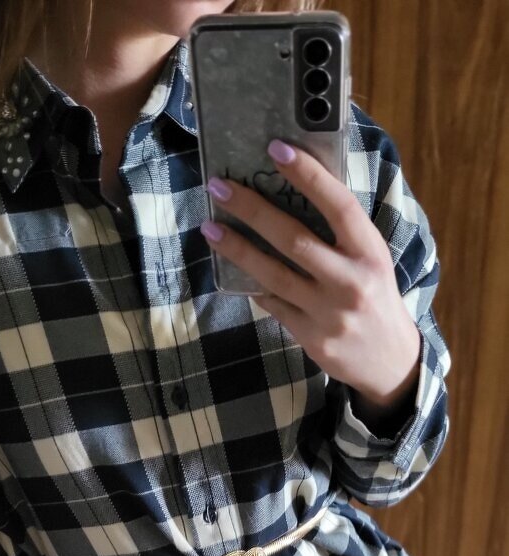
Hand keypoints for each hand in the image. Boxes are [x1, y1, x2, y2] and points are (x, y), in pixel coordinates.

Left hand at [201, 139, 421, 406]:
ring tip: (210, 228)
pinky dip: (254, 286)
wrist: (391, 361)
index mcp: (370, 252)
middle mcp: (351, 281)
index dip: (308, 175)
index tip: (276, 149)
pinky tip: (233, 268)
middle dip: (253, 210)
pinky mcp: (313, 338)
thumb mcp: (371, 259)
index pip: (338, 205)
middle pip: (294, 239)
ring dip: (238, 249)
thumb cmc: (375, 297)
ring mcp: (329, 313)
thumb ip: (341, 233)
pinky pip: (274, 305)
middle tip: (219, 187)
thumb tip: (293, 194)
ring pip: (274, 275)